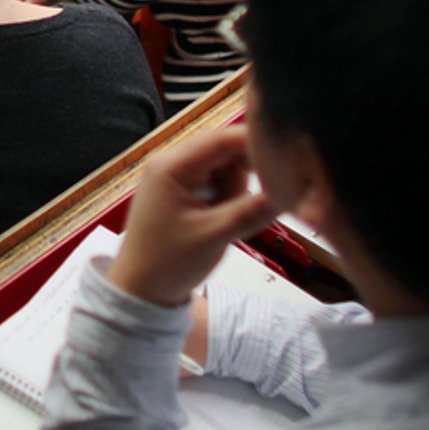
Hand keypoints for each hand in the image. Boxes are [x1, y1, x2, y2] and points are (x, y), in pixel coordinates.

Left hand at [107, 126, 277, 306]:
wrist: (142, 291)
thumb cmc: (165, 264)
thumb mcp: (214, 237)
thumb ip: (251, 212)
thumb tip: (286, 193)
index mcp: (171, 166)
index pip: (223, 138)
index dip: (256, 145)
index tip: (286, 160)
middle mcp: (172, 162)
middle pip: (227, 151)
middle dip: (243, 178)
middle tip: (243, 208)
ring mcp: (178, 176)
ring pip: (227, 169)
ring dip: (236, 193)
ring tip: (223, 223)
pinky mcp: (184, 190)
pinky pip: (219, 183)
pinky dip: (228, 200)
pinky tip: (221, 221)